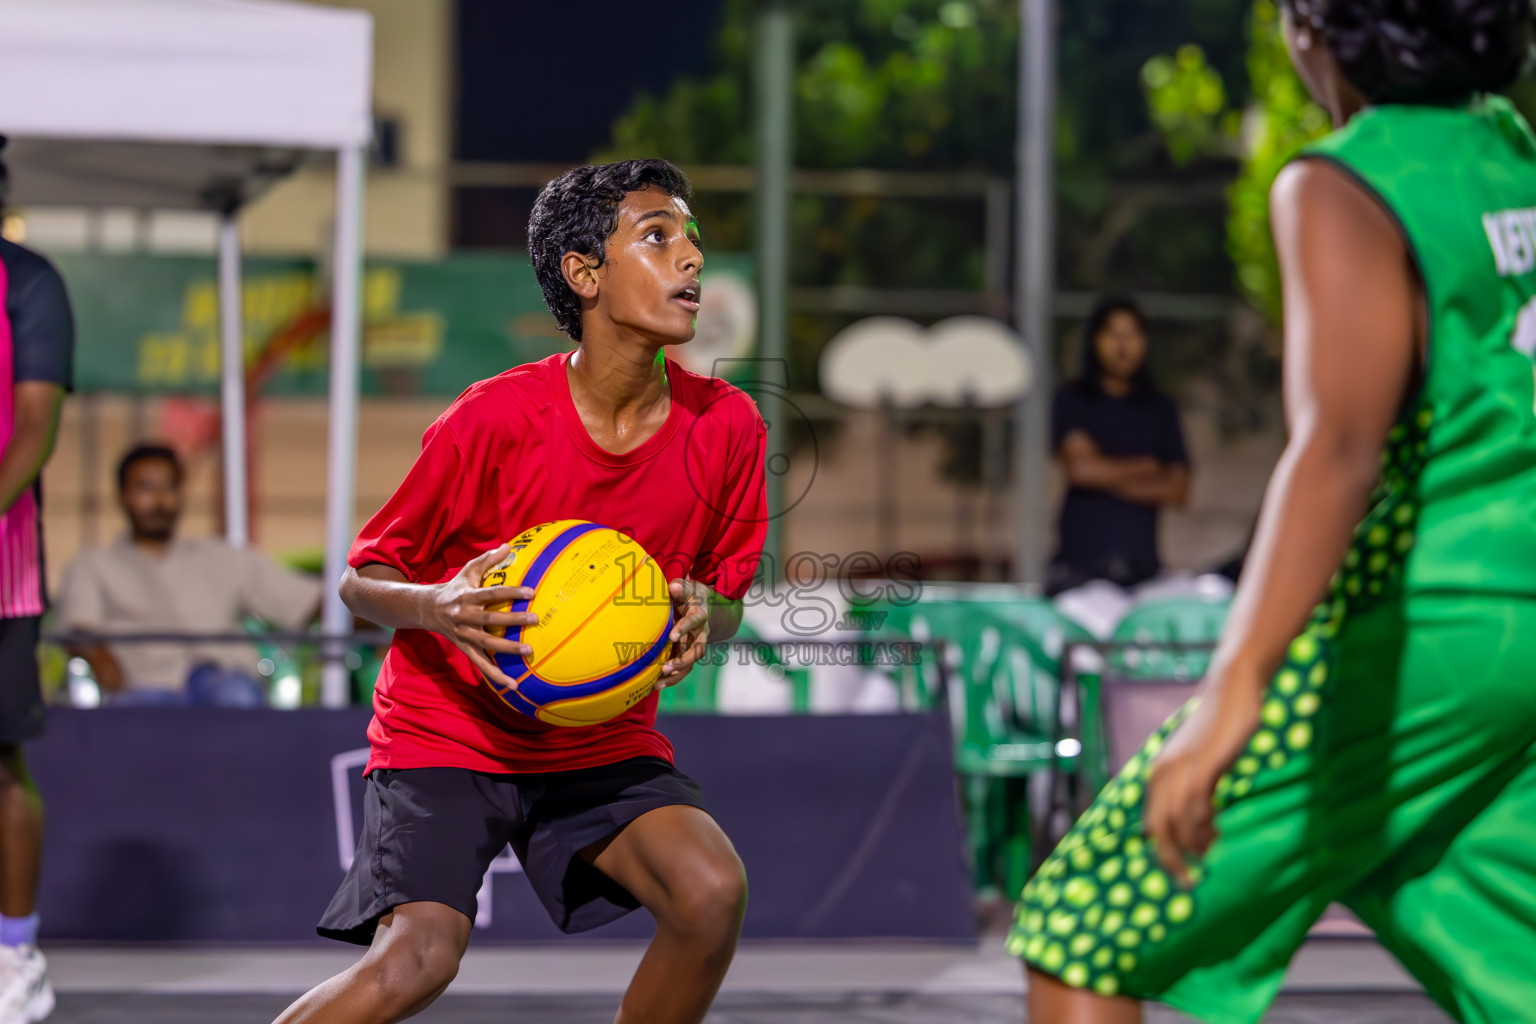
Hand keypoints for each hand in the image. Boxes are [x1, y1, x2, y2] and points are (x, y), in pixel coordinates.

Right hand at [425, 544, 536, 690]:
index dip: (511, 592)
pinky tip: (513, 685)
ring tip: (529, 652)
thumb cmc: (455, 588)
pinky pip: (481, 665)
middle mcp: (465, 617)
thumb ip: (488, 560)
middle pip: (491, 620)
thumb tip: (508, 545)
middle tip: (535, 620)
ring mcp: (464, 636)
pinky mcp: (465, 649)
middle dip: (513, 621)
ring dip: (508, 650)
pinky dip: (496, 676)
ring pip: (487, 645)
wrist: (428, 609)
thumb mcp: (468, 571)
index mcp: (467, 597)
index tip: (531, 592)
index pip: (492, 593)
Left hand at [655, 578, 710, 688]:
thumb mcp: (688, 587)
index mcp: (700, 615)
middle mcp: (701, 633)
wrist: (705, 605)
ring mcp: (696, 646)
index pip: (694, 621)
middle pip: (697, 650)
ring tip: (658, 683)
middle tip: (666, 667)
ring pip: (690, 664)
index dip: (684, 629)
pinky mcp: (688, 654)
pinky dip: (671, 678)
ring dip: (675, 674)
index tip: (672, 637)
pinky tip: (655, 686)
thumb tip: (673, 587)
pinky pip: (682, 669)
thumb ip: (680, 587)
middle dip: (682, 660)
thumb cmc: (691, 594)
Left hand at [1143, 664, 1264, 886]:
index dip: (1162, 851)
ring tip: (1209, 856)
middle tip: (1188, 882)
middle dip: (1170, 860)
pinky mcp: (1203, 762)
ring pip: (1177, 820)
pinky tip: (1217, 833)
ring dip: (1192, 845)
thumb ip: (1195, 788)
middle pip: (1157, 828)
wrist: (1233, 687)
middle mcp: (1162, 771)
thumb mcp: (1200, 760)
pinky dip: (1204, 825)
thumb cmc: (1219, 726)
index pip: (1150, 823)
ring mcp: (1180, 766)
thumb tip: (1201, 825)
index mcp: (1158, 773)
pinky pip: (1196, 803)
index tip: (1180, 872)